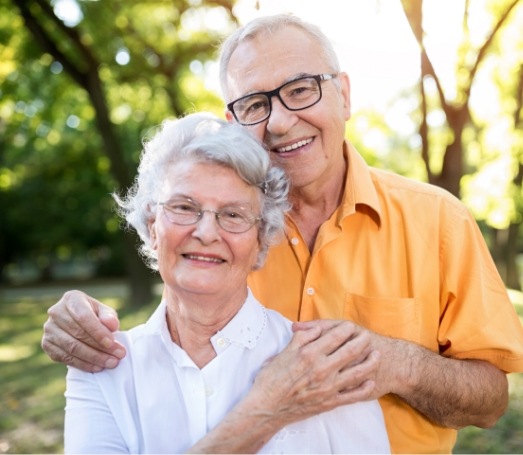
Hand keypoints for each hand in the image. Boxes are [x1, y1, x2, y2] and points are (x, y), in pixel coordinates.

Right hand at [41, 290, 125, 371]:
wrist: (80, 324)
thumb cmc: (96, 315)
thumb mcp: (105, 312)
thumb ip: (109, 317)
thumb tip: (112, 325)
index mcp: (71, 299)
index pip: (83, 316)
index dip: (98, 331)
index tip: (112, 343)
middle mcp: (56, 312)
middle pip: (78, 333)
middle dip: (100, 347)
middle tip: (118, 355)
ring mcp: (49, 329)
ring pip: (72, 347)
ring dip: (93, 358)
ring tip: (111, 363)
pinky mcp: (47, 345)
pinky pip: (65, 358)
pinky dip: (83, 364)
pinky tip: (97, 367)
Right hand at [245, 320, 383, 425]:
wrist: (267, 407)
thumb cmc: (271, 379)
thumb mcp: (283, 351)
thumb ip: (302, 338)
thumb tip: (317, 329)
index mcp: (310, 353)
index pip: (335, 336)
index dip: (346, 329)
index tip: (351, 326)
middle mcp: (322, 369)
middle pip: (350, 351)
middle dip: (362, 342)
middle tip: (368, 336)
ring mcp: (328, 387)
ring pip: (357, 372)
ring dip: (370, 362)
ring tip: (377, 355)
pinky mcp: (330, 402)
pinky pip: (353, 395)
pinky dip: (364, 388)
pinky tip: (370, 381)